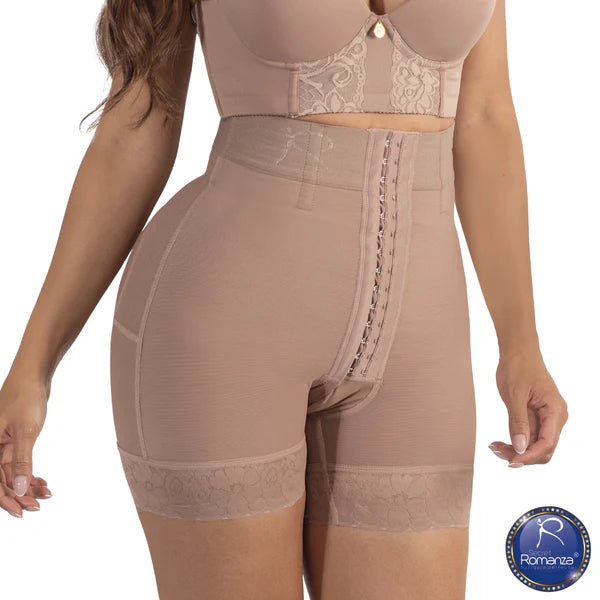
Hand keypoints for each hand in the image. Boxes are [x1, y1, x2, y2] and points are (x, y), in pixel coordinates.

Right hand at [0, 373, 51, 516]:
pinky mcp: (12, 439)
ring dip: (26, 485)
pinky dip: (29, 472)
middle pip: (1, 480)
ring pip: (11, 472)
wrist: (33, 375)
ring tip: (45, 494)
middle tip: (38, 504)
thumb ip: (22, 462)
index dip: (6, 500)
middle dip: (18, 494)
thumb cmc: (26, 398)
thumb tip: (19, 490)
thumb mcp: (26, 432)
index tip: (22, 511)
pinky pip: (17, 462)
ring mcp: (1, 444)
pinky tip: (42, 481)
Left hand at [489, 348, 567, 466]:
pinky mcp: (537, 416)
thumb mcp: (514, 395)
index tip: (510, 461)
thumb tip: (520, 449)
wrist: (518, 350)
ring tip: (494, 446)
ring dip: (516, 450)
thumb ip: (518, 422)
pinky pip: (529, 436)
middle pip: (543, 449)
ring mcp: (547, 418)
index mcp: (555, 411)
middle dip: (521, 455)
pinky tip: (499, 442)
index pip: (546, 444)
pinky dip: (515, 441)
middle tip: (497, 451)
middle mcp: (556, 417)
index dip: (528, 456)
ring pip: (535, 445)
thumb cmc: (518, 367)